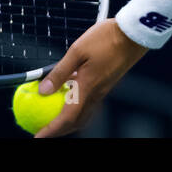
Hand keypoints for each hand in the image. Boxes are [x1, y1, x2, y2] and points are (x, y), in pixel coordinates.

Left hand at [32, 18, 149, 137]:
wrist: (133, 35)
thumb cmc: (107, 38)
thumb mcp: (77, 50)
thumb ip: (59, 71)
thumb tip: (42, 89)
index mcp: (87, 87)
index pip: (67, 118)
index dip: (51, 130)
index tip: (38, 136)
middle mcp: (96, 93)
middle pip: (76, 121)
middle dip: (59, 130)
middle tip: (43, 129)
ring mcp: (103, 90)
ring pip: (83, 114)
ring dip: (68, 120)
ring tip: (54, 117)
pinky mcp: (106, 84)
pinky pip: (89, 103)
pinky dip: (76, 107)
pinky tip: (69, 95)